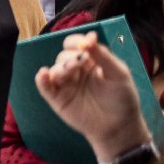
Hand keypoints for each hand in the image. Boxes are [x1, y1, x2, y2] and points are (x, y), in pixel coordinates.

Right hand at [35, 33, 153, 159]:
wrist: (119, 125)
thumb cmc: (122, 98)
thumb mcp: (119, 73)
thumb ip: (103, 56)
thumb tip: (89, 37)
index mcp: (90, 61)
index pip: (76, 44)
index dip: (78, 41)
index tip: (87, 42)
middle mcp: (75, 70)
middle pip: (63, 55)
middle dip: (71, 56)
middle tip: (81, 59)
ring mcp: (65, 84)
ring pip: (54, 69)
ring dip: (61, 67)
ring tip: (70, 70)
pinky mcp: (57, 98)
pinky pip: (44, 85)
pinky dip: (41, 79)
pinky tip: (44, 74)